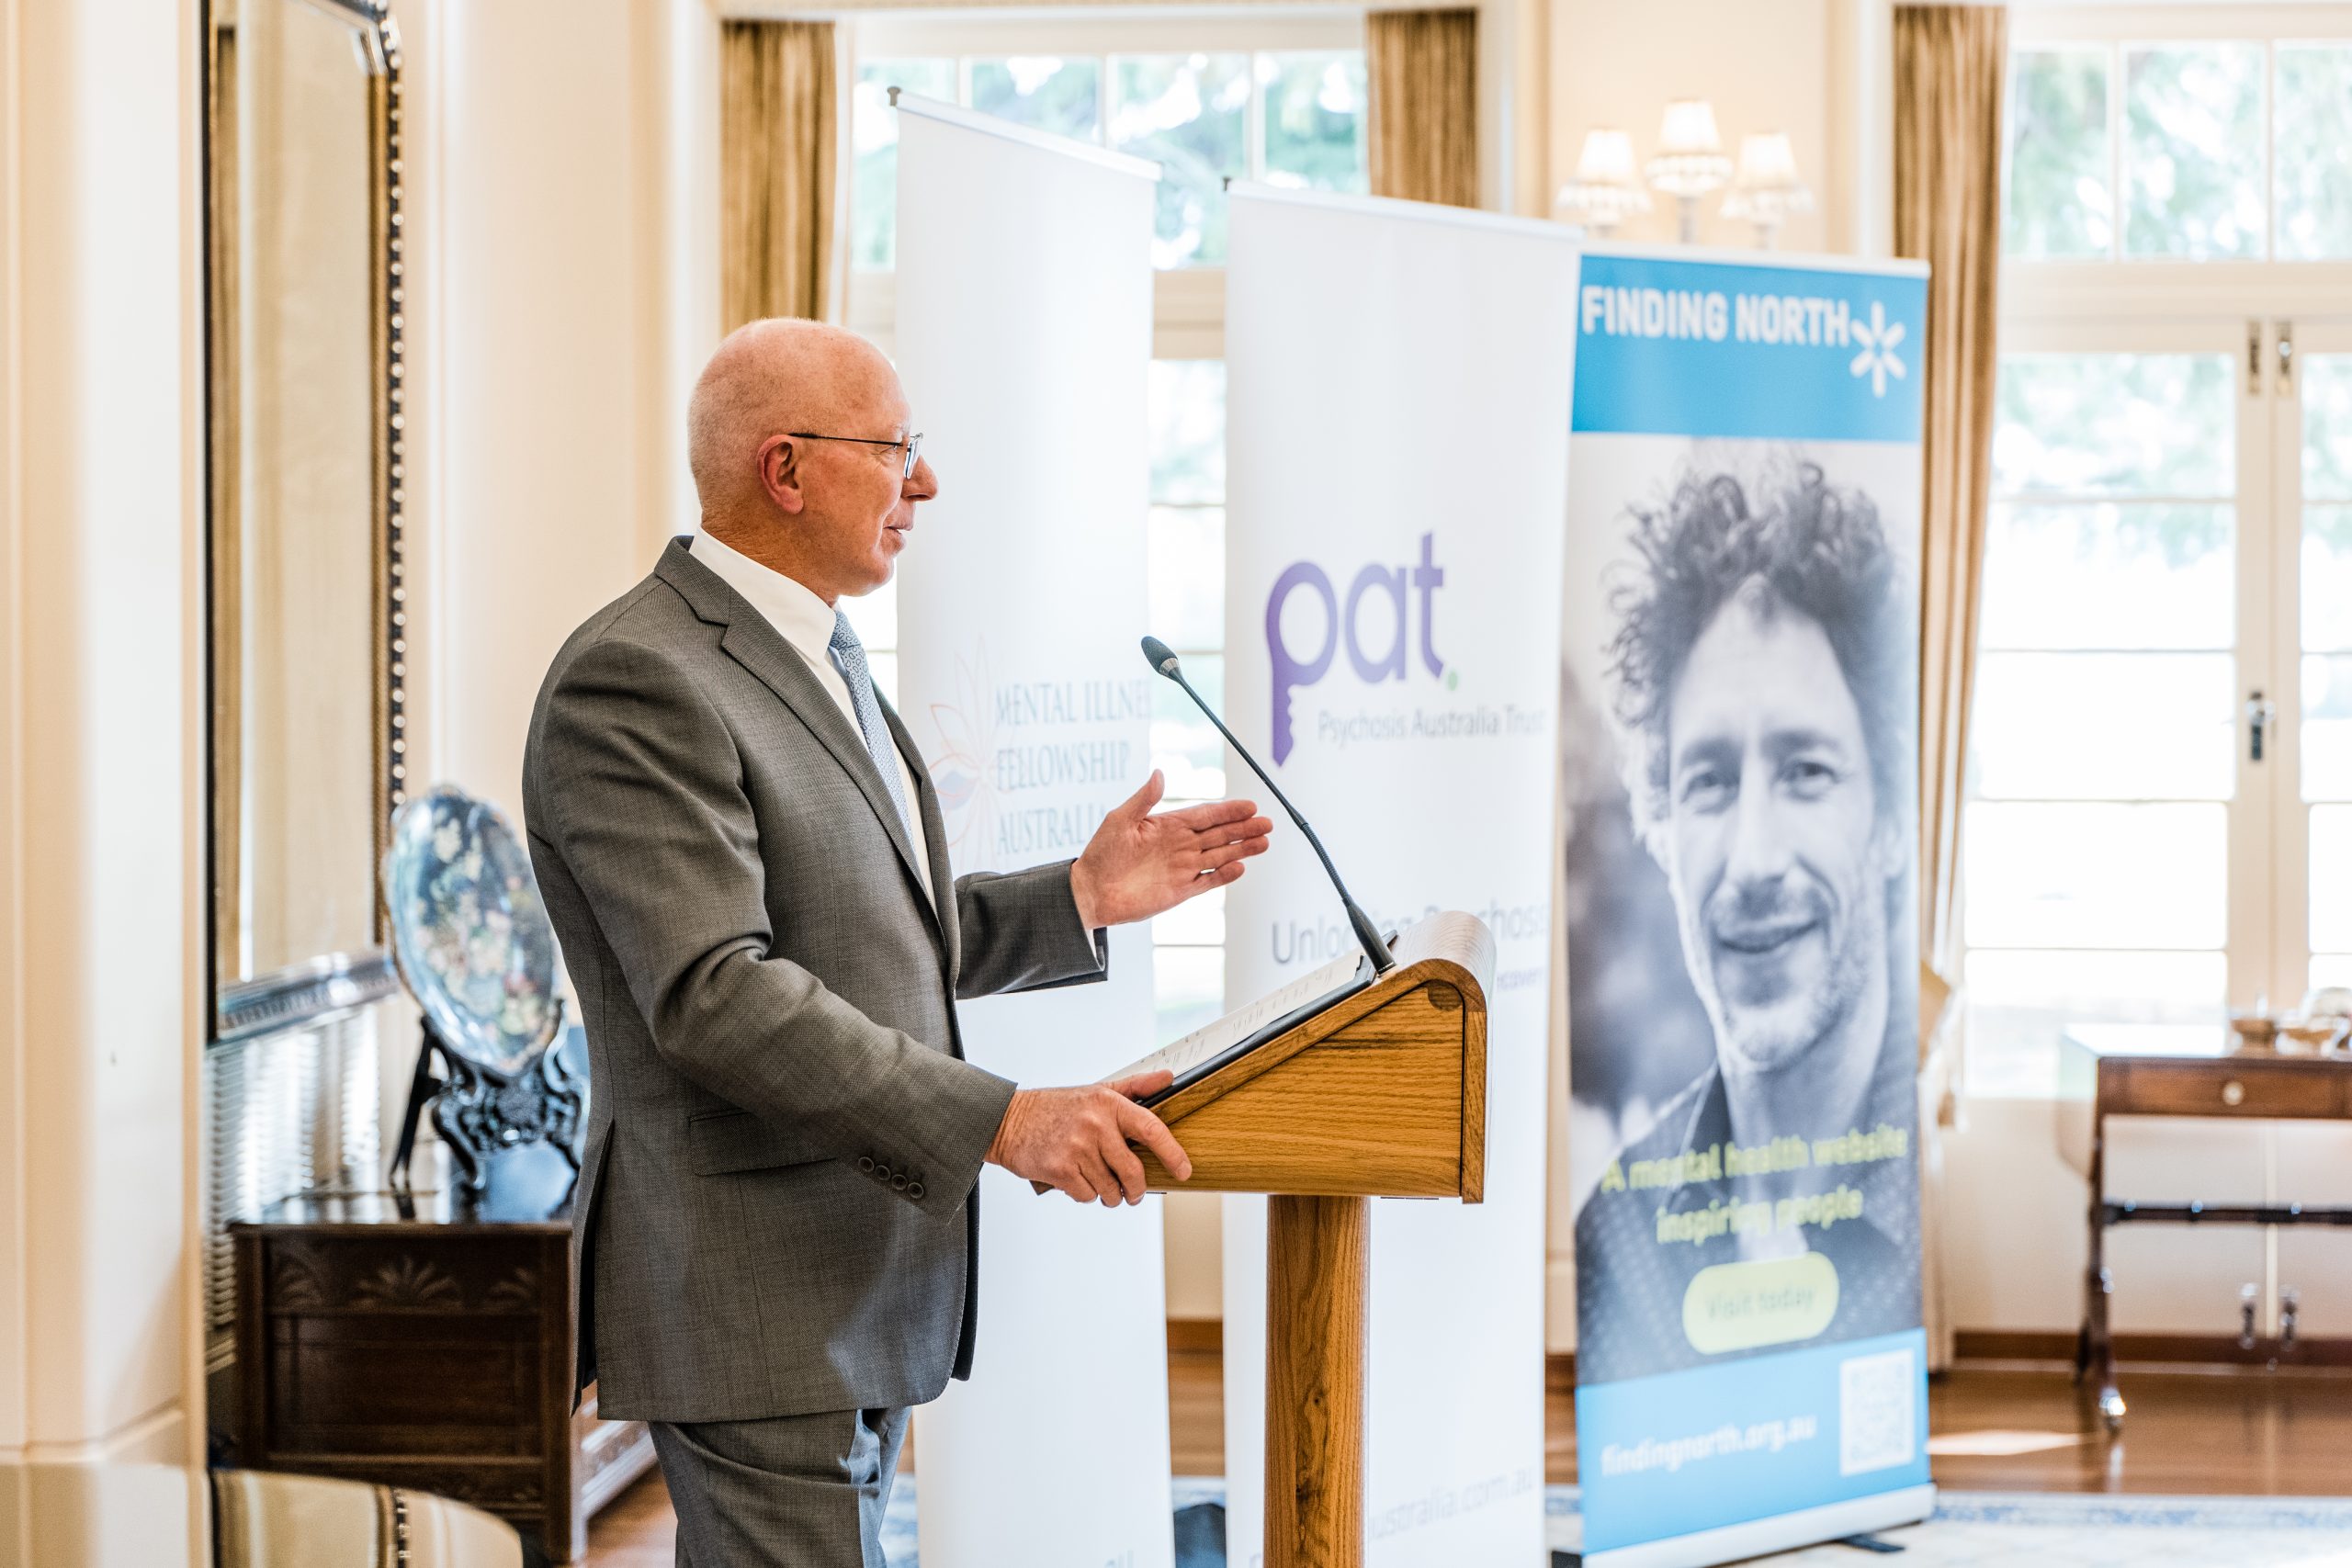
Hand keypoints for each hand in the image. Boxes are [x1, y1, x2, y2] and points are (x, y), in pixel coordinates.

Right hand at [986, 1070, 1192, 1204]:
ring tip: (1101, 1185)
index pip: (1151, 1129)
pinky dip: (1086, 1195)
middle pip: (1133, 1172)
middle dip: (1137, 1190)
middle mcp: (1095, 1125)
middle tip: (1134, 1193)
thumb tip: (1169, 1077)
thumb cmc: (1058, 1107)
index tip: (1184, 1170)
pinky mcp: (1060, 1170)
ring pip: (1110, 1190)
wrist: (1009, 1121)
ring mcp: (1077, 1148)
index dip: (1172, 1153)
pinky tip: (1077, 1181)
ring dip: (1109, 1195)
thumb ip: (1136, 1087)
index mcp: (1108, 1103)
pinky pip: (1087, 1196)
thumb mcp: (1097, 1090)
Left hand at [1069, 771, 1273, 928]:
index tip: (1250, 805)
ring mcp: (1182, 868)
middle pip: (1219, 834)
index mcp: (1167, 825)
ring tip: (1265, 843)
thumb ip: (1144, 799)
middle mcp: (1179, 845)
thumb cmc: (1101, 853)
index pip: (1205, 815)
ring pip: (1220, 856)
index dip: (1228, 810)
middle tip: (1268, 823)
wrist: (1091, 892)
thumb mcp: (1120, 820)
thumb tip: (1159, 773)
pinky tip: (1241, 867)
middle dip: (1244, 828)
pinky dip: (1225, 875)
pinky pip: (1208, 881)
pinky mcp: (1180, 891)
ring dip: (1242, 849)